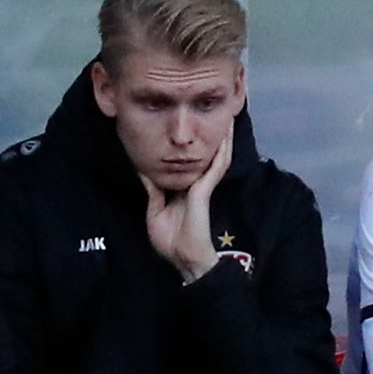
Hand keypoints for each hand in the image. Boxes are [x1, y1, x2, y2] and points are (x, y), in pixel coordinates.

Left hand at [144, 124, 233, 279]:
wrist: (184, 258)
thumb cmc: (171, 241)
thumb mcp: (155, 211)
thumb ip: (153, 190)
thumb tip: (144, 171)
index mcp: (185, 190)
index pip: (189, 163)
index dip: (191, 147)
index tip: (190, 129)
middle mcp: (197, 186)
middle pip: (207, 156)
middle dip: (211, 137)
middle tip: (213, 115)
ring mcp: (203, 187)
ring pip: (217, 156)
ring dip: (224, 137)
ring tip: (227, 117)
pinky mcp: (204, 190)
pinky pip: (216, 165)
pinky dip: (222, 149)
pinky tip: (226, 134)